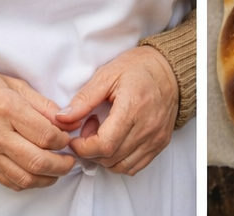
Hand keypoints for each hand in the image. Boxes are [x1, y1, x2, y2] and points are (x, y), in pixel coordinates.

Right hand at [0, 68, 74, 190]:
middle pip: (37, 161)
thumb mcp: (17, 86)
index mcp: (7, 108)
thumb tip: (69, 122)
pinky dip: (28, 182)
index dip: (64, 140)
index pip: (45, 135)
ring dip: (48, 178)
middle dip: (61, 164)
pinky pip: (9, 182)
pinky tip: (38, 174)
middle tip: (70, 160)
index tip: (68, 138)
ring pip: (24, 177)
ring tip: (57, 170)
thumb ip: (44, 106)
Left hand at [55, 46, 178, 175]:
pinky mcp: (160, 142)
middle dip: (90, 151)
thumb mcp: (107, 75)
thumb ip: (84, 99)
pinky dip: (119, 161)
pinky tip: (115, 142)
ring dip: (104, 158)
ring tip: (103, 134)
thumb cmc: (139, 68)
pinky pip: (135, 166)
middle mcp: (147, 126)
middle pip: (111, 157)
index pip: (104, 145)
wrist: (170, 69)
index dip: (83, 148)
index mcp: (133, 107)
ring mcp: (156, 137)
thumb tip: (63, 118)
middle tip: (89, 129)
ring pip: (121, 166)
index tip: (74, 139)